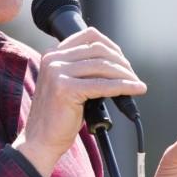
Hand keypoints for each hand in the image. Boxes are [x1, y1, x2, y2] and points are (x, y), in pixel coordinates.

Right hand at [13, 28, 146, 176]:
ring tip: (136, 84)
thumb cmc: (57, 116)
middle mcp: (53, 59)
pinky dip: (123, 87)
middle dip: (121, 62)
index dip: (111, 46)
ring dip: (125, 75)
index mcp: (52, 54)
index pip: (88, 36)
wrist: (41, 140)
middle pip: (98, 50)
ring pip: (103, 66)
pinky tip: (135, 90)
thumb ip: (83, 70)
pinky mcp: (65, 89)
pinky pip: (103, 85)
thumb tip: (116, 65)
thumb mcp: (68, 84)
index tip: (123, 60)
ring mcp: (57, 73)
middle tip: (133, 76)